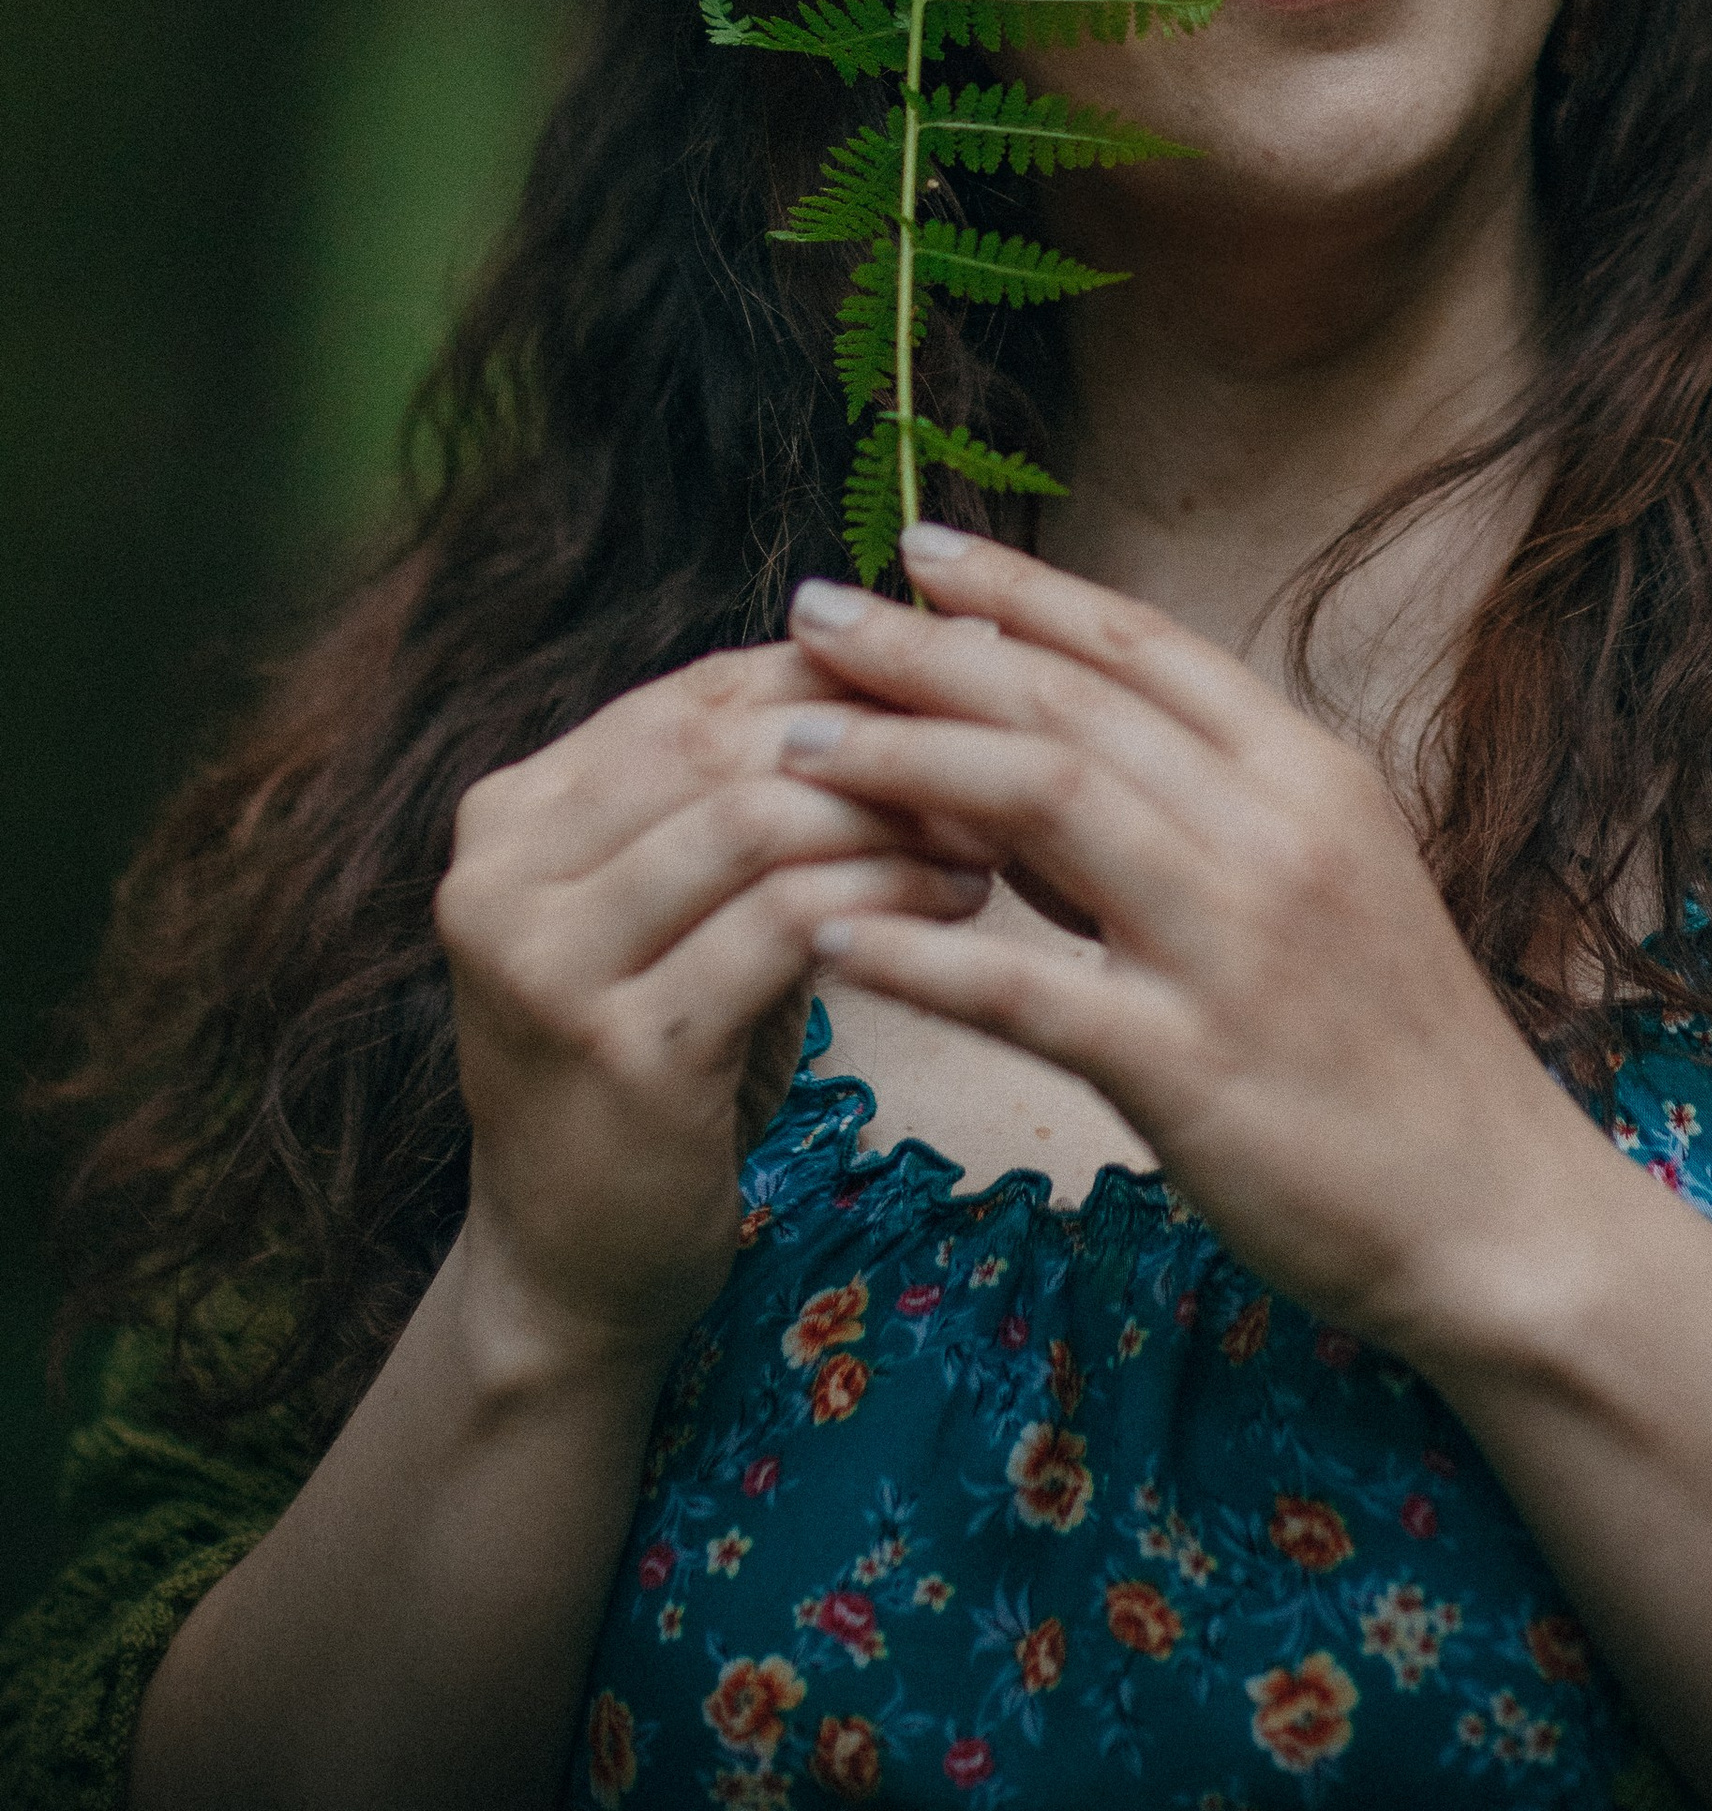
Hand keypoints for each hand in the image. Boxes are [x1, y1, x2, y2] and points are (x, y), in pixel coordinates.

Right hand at [434, 639, 992, 1379]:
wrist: (573, 1265)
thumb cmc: (657, 1059)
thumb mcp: (675, 908)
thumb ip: (737, 791)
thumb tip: (902, 656)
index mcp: (511, 811)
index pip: (694, 696)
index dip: (835, 675)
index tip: (963, 672)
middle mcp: (501, 872)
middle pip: (724, 745)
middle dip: (875, 736)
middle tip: (999, 744)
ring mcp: (545, 964)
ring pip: (757, 821)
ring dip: (893, 815)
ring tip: (987, 832)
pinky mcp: (620, 1050)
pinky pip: (783, 926)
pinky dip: (885, 899)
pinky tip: (958, 907)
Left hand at [778, 530, 1600, 1347]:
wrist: (1497, 1211)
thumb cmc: (1396, 1048)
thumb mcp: (1324, 880)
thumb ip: (1194, 811)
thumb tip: (1029, 762)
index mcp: (1307, 772)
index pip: (1139, 644)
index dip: (1019, 587)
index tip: (914, 547)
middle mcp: (1274, 833)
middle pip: (1069, 703)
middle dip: (925, 647)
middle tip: (812, 611)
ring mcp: (1234, 947)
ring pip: (1041, 804)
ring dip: (901, 762)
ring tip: (791, 742)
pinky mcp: (1192, 1070)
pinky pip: (1028, 992)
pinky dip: (919, 957)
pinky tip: (829, 938)